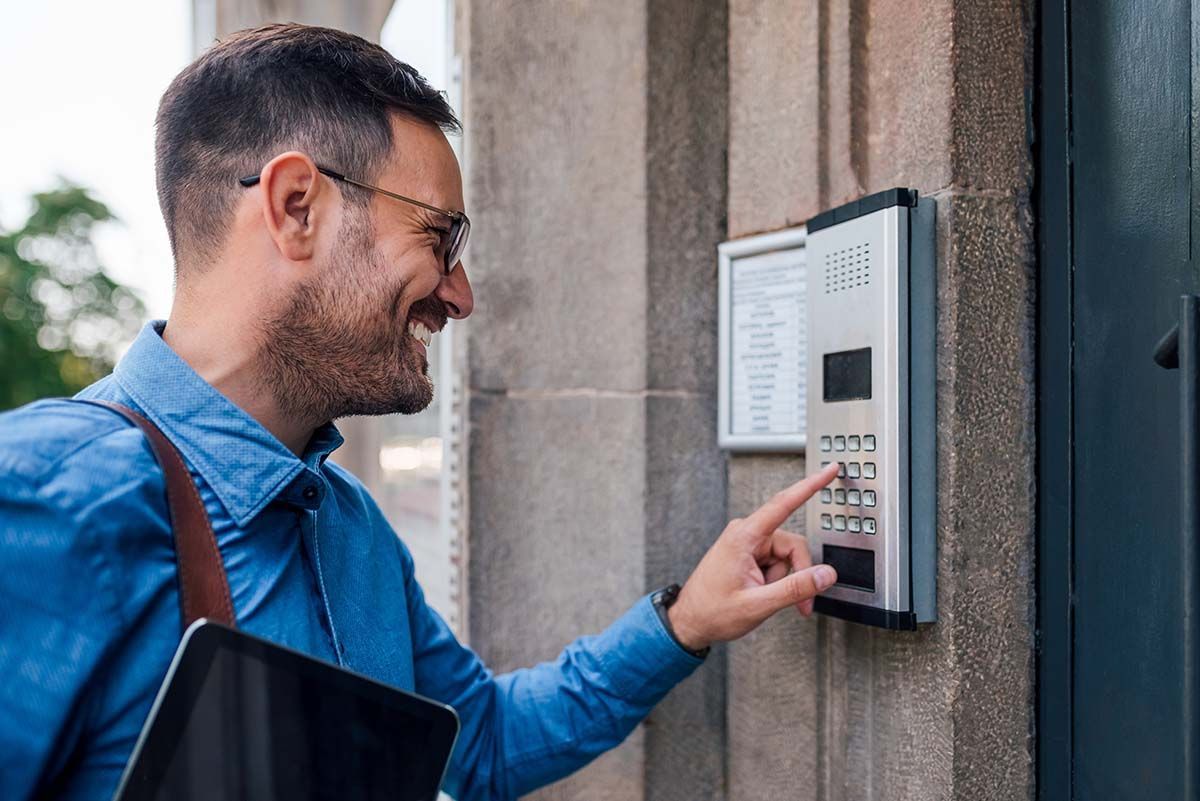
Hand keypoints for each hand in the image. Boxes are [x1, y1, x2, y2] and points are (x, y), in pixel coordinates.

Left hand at [667, 462, 839, 650]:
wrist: (690, 622)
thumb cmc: (712, 611)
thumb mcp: (758, 604)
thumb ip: (795, 588)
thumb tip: (825, 574)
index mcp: (744, 536)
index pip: (784, 504)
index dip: (810, 485)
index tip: (829, 470)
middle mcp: (746, 534)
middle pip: (793, 546)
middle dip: (798, 575)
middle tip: (799, 604)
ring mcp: (748, 544)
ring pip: (787, 558)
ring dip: (785, 582)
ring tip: (766, 599)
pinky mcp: (749, 554)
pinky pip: (777, 564)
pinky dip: (777, 582)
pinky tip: (762, 594)